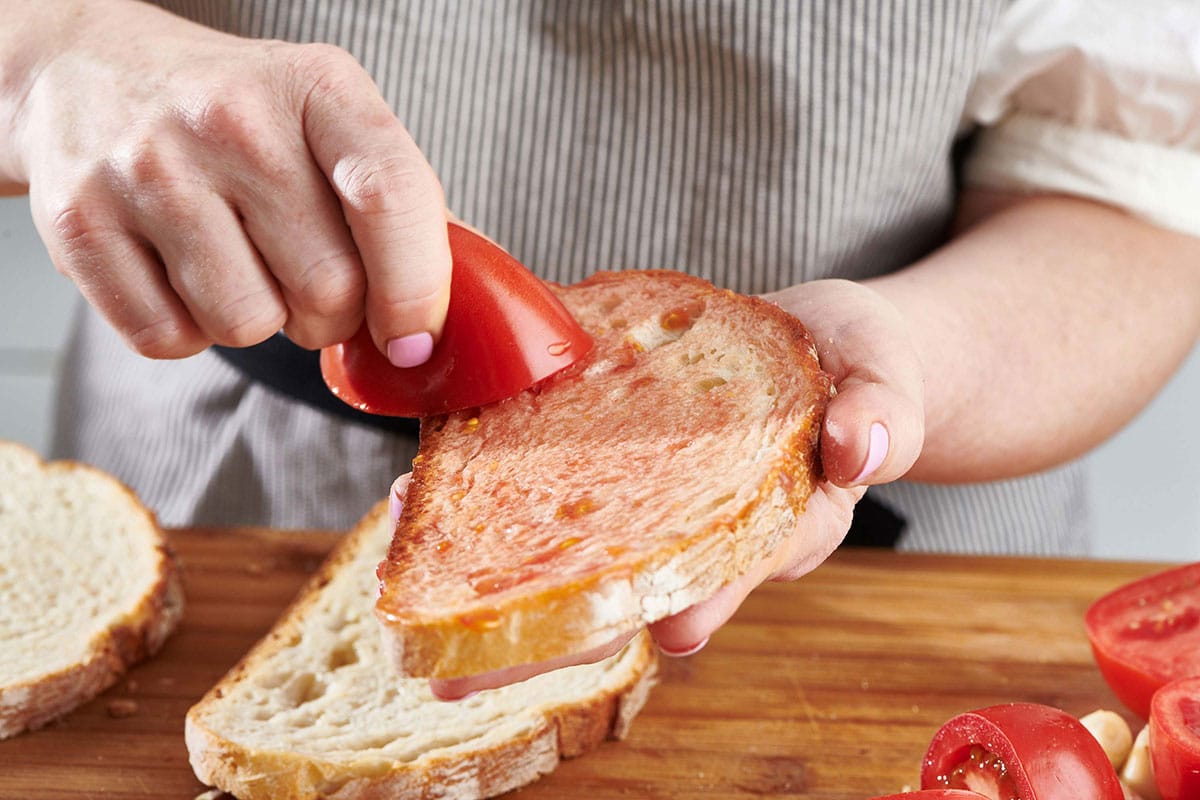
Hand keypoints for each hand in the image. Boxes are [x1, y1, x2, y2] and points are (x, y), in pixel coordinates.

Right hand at [8, 0, 448, 360]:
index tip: (417, 340)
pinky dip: (188, 331)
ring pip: (249, 324)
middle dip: (333, 315)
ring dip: (260, 322)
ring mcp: (148, 168)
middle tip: (310, 283)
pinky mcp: (79, 223)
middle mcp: (231, 119)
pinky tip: (182, 274)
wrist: (88, 71)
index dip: (417, 290)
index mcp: (320, 87)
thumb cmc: (239, 114)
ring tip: (240, 265)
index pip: (391, 197)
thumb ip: (401, 205)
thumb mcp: (330, 120)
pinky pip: (169, 340)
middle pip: (328, 287)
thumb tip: (475, 303)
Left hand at [388, 278, 924, 697]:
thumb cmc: (857, 369)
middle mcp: (703, 528)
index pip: (734, 573)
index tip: (672, 629)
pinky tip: (430, 490)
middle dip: (553, 636)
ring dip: (497, 573)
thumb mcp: (887, 377)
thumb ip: (881, 412)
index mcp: (775, 523)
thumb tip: (859, 446)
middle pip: (631, 595)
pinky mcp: (615, 460)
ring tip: (421, 579)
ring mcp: (654, 499)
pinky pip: (552, 488)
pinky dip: (488, 493)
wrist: (817, 342)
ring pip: (577, 554)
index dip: (705, 603)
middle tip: (468, 674)